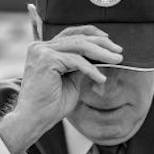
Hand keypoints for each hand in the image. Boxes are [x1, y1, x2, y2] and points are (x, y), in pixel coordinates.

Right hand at [0, 24, 122, 153]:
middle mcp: (40, 46)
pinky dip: (91, 70)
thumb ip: (79, 66)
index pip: (70, 34)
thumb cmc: (50, 105)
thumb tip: (98, 57)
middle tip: (119, 50)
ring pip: (79, 46)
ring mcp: (42, 51)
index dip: (91, 33)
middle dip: (101, 43)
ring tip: (117, 60)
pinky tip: (101, 79)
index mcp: (44, 49)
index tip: (109, 40)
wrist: (34, 120)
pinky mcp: (46, 59)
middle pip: (77, 37)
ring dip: (101, 52)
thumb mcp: (70, 81)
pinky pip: (76, 61)